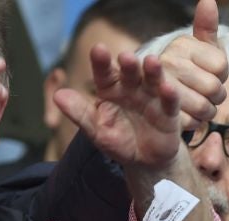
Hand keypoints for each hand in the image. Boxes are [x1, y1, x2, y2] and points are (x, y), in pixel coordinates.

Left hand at [58, 0, 226, 168]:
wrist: (144, 162)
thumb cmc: (119, 142)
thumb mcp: (96, 131)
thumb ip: (79, 114)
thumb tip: (58, 96)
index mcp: (111, 90)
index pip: (104, 73)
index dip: (101, 63)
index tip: (98, 50)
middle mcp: (132, 88)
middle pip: (130, 72)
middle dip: (129, 64)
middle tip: (125, 57)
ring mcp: (152, 98)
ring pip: (152, 80)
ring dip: (153, 71)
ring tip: (151, 62)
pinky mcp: (169, 112)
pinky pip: (169, 102)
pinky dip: (170, 94)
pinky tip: (167, 88)